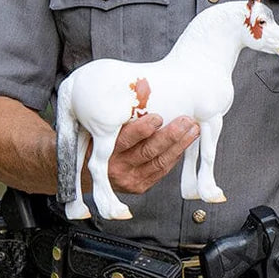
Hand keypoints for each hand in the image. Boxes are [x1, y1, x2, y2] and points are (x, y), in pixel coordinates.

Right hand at [83, 113, 198, 195]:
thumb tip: (142, 90)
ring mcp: (129, 180)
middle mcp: (116, 167)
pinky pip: (161, 170)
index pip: (126, 139)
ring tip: (193, 129)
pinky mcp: (139, 187)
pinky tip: (185, 141)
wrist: (85, 172)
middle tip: (186, 120)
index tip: (159, 116)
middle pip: (148, 151)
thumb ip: (115, 117)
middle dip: (171, 135)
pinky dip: (175, 155)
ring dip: (180, 144)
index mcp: (104, 150)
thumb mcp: (98, 128)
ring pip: (160, 161)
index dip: (143, 129)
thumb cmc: (95, 141)